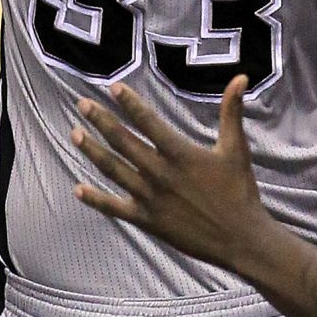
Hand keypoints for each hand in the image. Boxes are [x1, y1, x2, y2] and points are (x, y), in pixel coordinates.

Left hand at [73, 75, 268, 268]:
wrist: (239, 239)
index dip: (130, 103)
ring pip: (113, 170)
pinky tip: (77, 190)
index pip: (149, 122)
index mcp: (180, 154)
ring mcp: (150, 199)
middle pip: (123, 142)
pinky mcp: (147, 221)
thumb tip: (242, 77)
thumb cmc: (239, 191)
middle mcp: (160, 174)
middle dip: (101, 121)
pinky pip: (115, 208)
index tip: (113, 87)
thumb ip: (232, 111)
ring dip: (92, 151)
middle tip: (82, 104)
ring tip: (75, 134)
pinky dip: (95, 199)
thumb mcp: (236, 148)